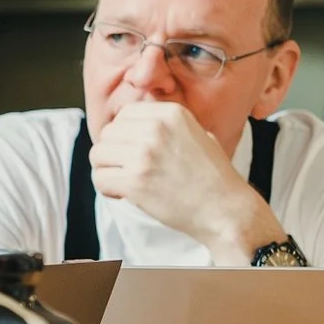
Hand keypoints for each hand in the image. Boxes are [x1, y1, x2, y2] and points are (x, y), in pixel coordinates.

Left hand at [89, 102, 283, 262]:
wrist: (226, 209)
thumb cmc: (212, 177)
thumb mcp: (196, 134)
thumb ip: (166, 125)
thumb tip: (133, 122)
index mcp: (170, 114)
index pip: (123, 115)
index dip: (123, 136)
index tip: (133, 152)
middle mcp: (155, 128)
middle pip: (107, 134)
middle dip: (113, 154)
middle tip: (129, 170)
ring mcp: (144, 154)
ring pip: (97, 154)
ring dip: (107, 170)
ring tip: (126, 182)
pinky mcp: (135, 181)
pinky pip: (99, 178)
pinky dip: (107, 189)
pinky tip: (124, 194)